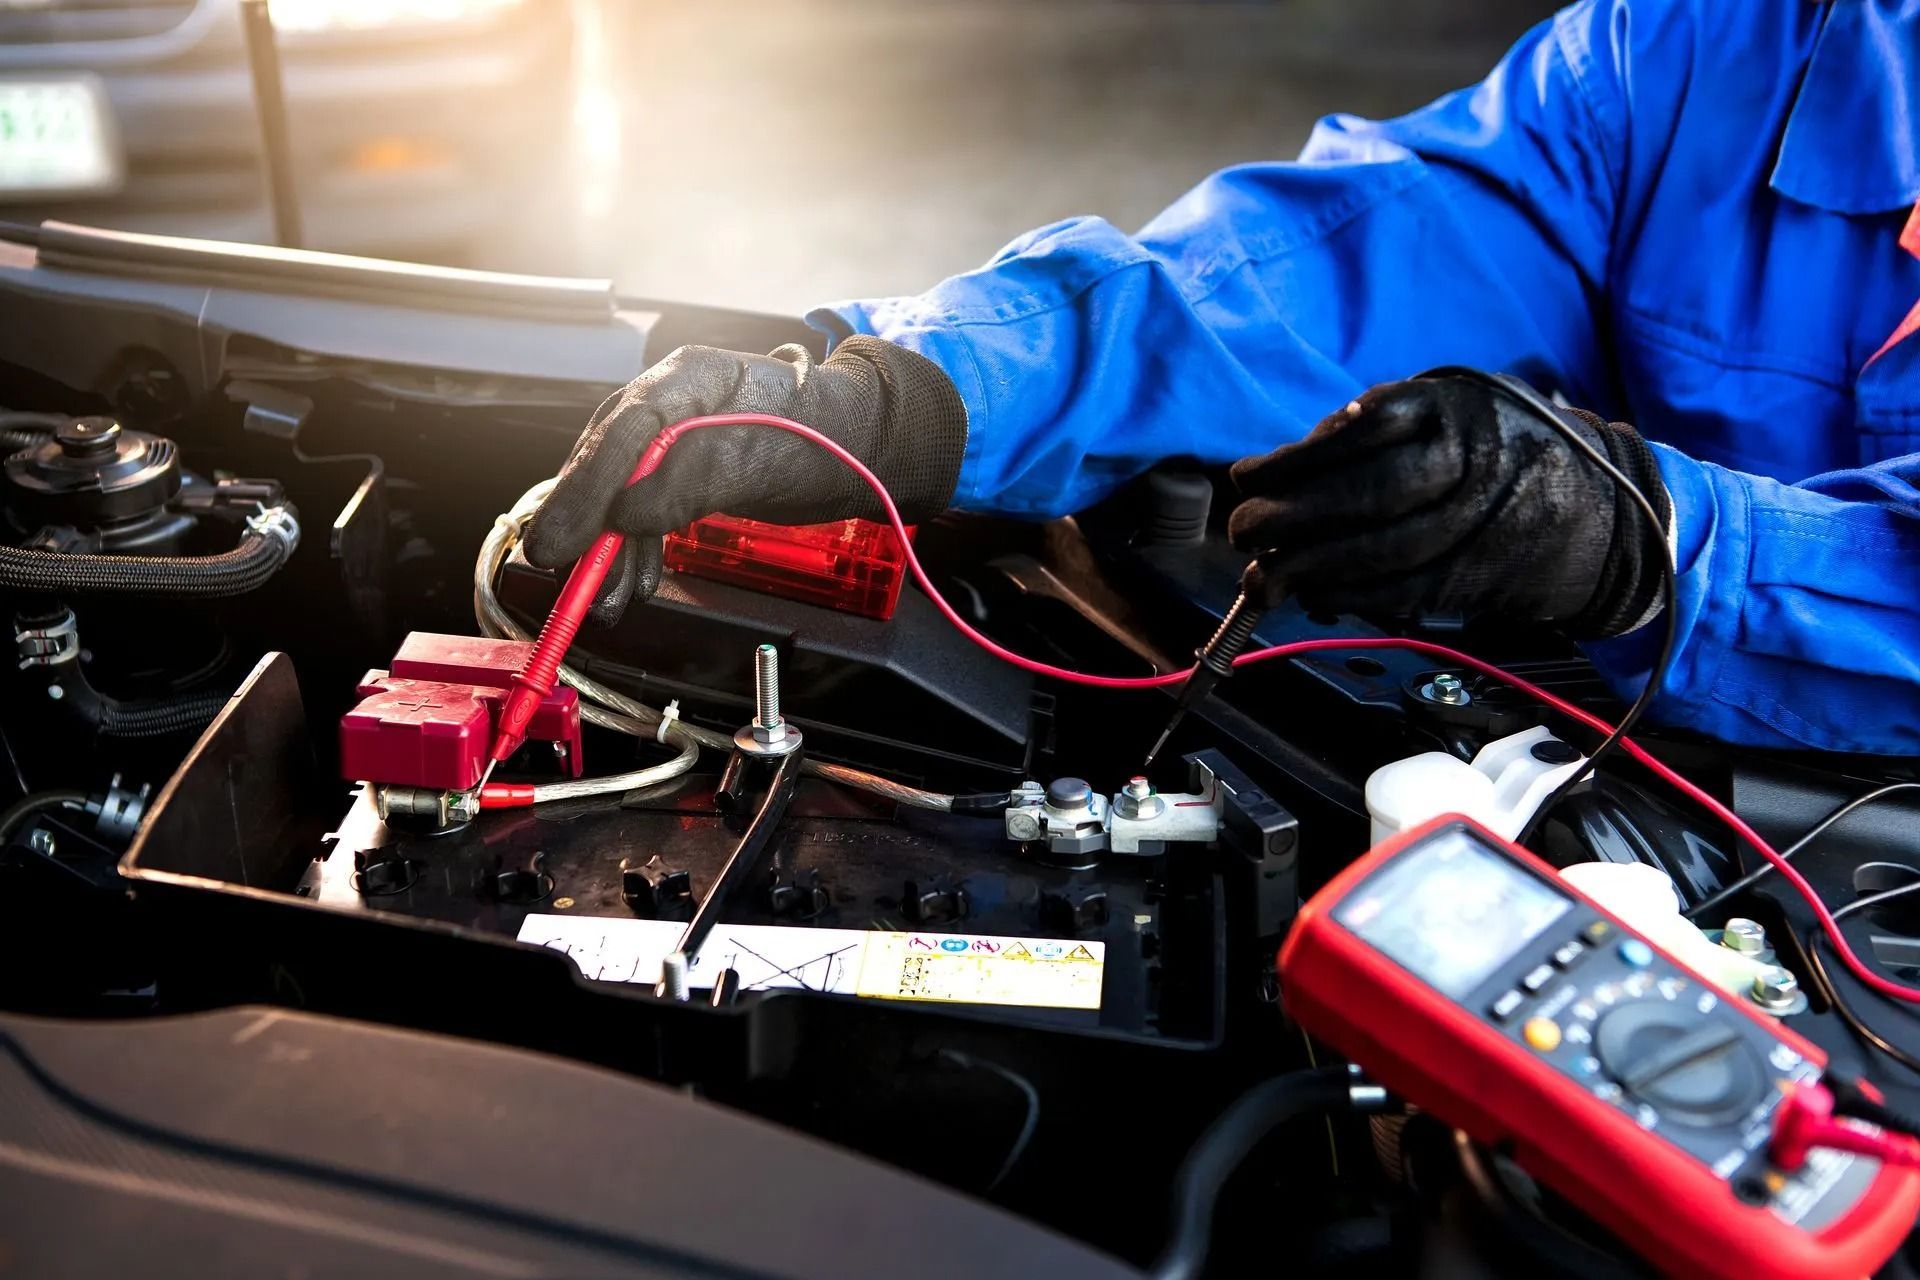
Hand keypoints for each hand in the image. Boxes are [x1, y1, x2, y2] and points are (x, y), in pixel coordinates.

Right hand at [524, 337, 967, 623]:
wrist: (858, 446)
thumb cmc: (821, 437)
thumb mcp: (759, 461)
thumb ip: (691, 482)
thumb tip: (627, 515)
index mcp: (689, 376)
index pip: (623, 427)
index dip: (587, 484)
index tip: (563, 535)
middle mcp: (669, 400)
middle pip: (607, 458)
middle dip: (583, 518)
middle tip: (556, 565)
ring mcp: (672, 435)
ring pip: (620, 491)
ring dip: (608, 548)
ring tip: (602, 598)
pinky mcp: (681, 470)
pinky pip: (644, 509)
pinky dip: (635, 549)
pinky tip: (630, 583)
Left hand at [1226, 374, 1670, 637]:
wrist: (1607, 515)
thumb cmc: (1508, 455)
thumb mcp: (1457, 410)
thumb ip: (1383, 426)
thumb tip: (1295, 462)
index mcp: (1456, 407)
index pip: (1360, 428)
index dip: (1294, 460)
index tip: (1247, 477)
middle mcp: (1473, 460)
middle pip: (1365, 492)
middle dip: (1290, 517)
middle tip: (1242, 530)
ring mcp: (1480, 521)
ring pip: (1379, 550)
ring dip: (1308, 568)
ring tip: (1262, 576)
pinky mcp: (1480, 575)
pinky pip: (1402, 590)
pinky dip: (1349, 596)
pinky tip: (1313, 594)